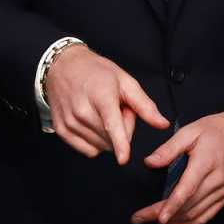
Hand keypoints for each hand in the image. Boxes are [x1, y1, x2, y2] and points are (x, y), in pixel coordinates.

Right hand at [44, 45, 169, 162]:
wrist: (62, 66)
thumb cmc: (94, 71)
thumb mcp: (124, 81)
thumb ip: (144, 105)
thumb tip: (162, 123)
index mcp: (101, 95)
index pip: (112, 124)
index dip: (120, 143)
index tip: (123, 158)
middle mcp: (82, 110)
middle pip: (112, 138)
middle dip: (121, 129)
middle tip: (116, 110)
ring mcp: (70, 121)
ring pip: (101, 146)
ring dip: (107, 136)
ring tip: (101, 114)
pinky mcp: (61, 130)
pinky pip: (87, 150)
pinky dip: (95, 142)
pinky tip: (92, 124)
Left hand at [131, 111, 223, 223]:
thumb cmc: (218, 129)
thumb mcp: (191, 131)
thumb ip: (169, 148)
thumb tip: (149, 162)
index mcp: (205, 163)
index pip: (186, 190)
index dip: (172, 206)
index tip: (157, 217)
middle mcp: (215, 181)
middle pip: (188, 206)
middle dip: (164, 216)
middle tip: (140, 218)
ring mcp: (223, 191)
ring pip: (198, 214)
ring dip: (176, 222)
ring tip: (154, 223)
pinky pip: (208, 215)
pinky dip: (191, 222)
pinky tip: (177, 223)